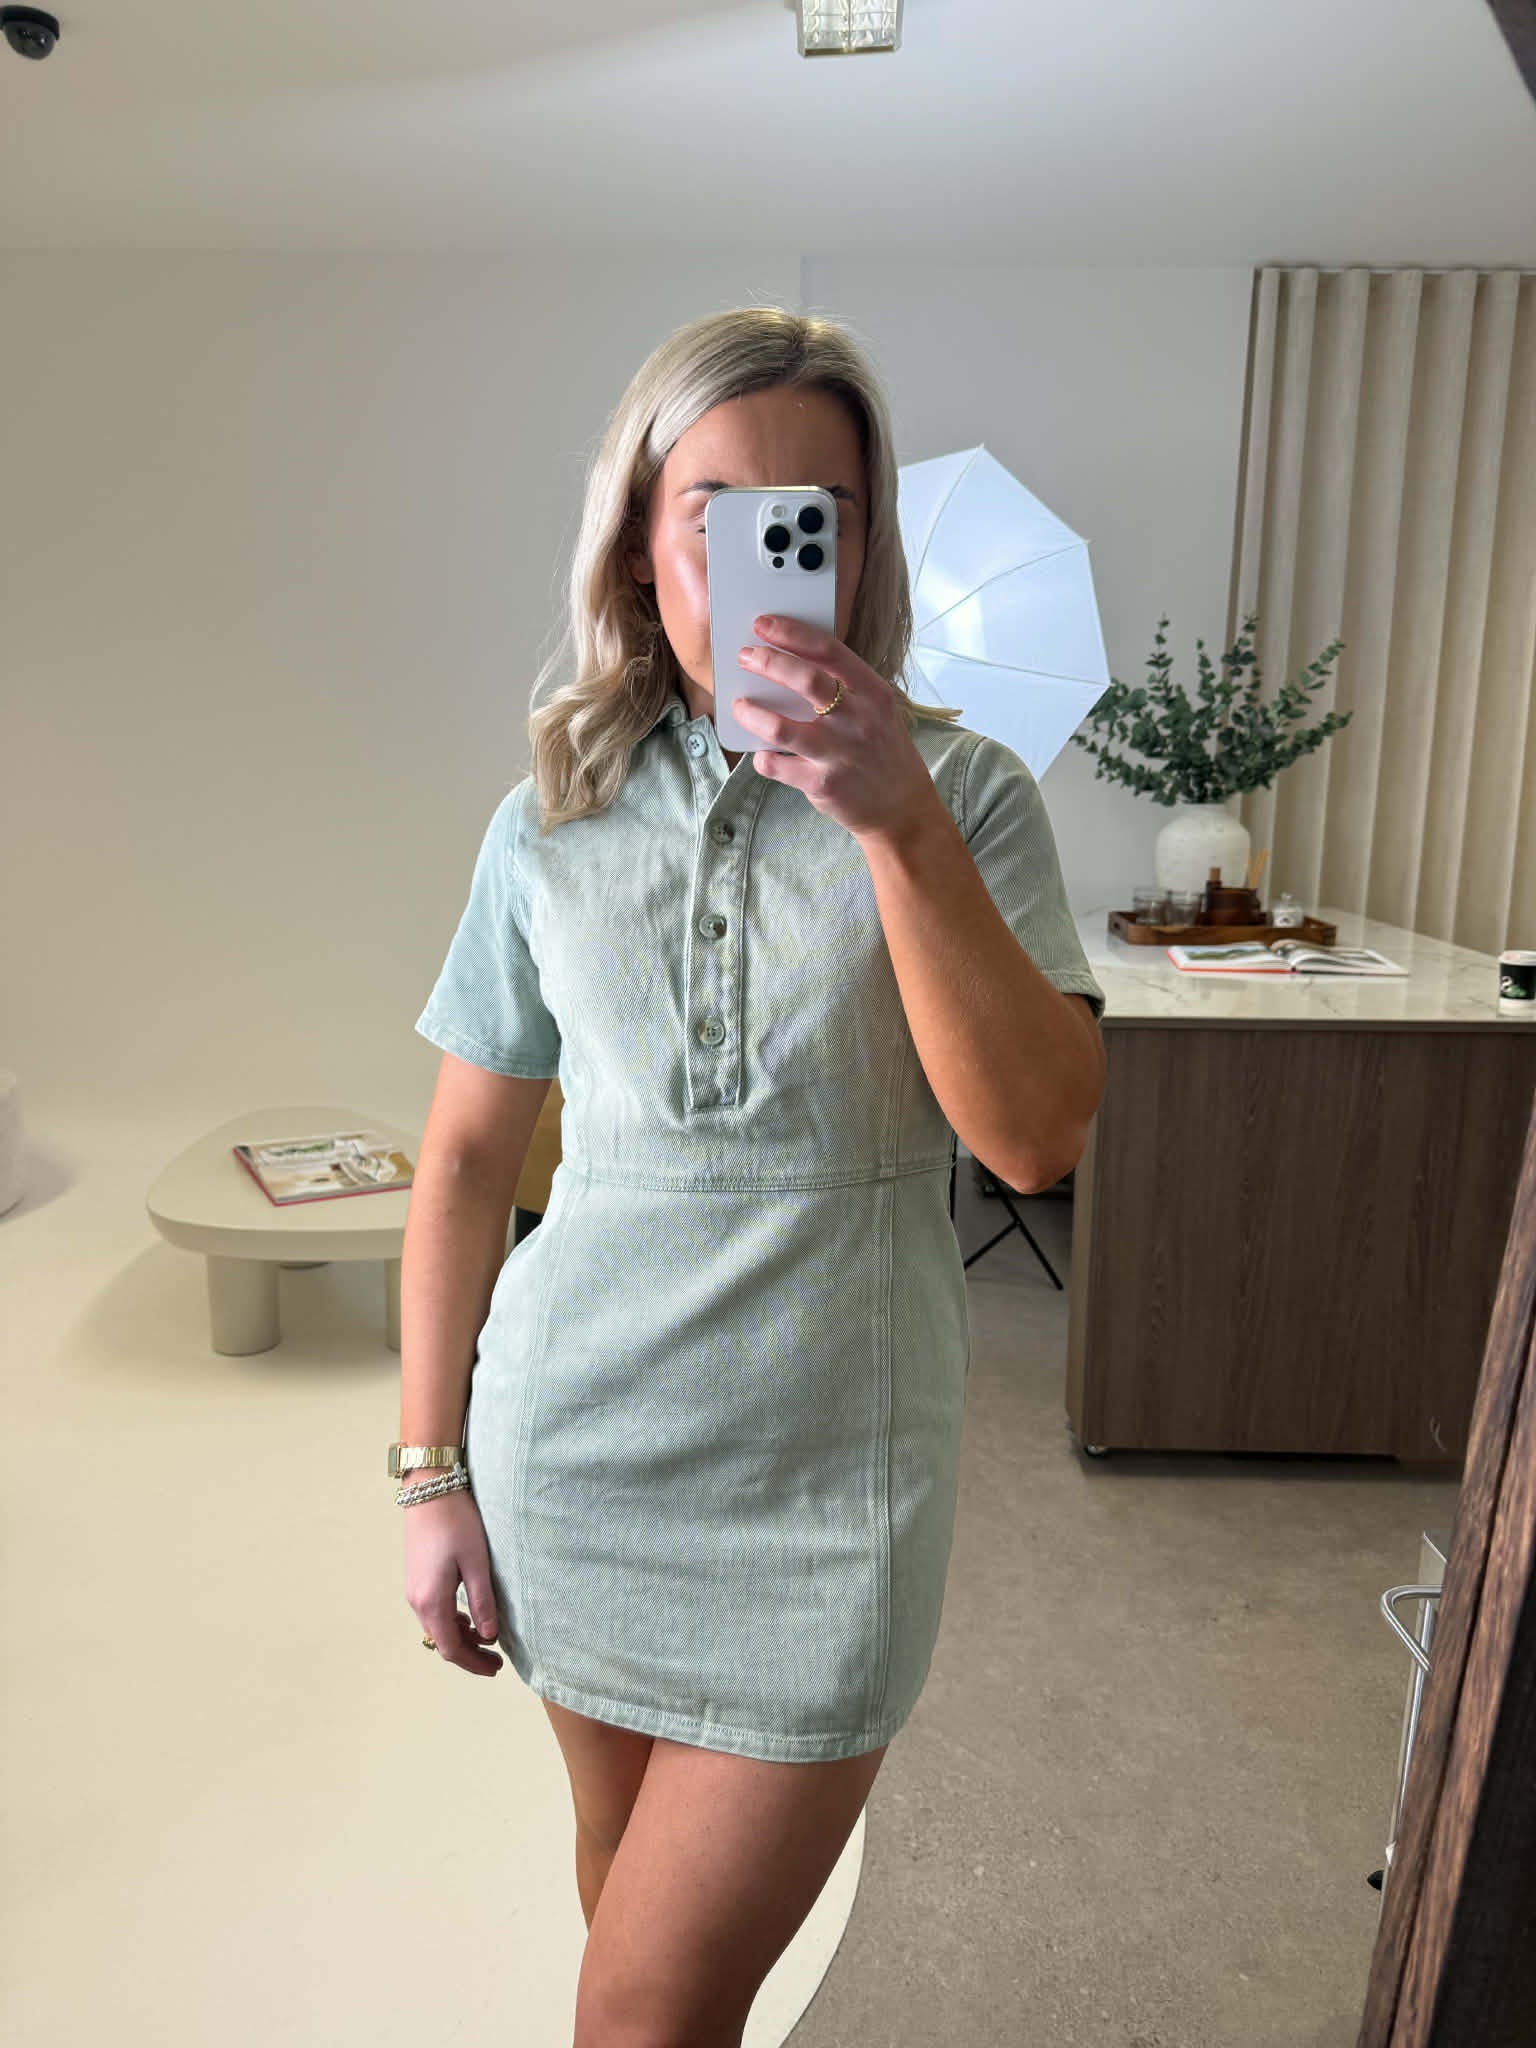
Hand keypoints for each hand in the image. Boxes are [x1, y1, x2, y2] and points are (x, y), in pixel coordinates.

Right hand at [403, 1487, 503, 1677]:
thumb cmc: (455, 1523)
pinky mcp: (416, 1578)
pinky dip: (451, 1621)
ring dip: (460, 1638)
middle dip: (468, 1654)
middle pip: (442, 1641)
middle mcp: (417, 1601)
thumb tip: (488, 1637)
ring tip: (486, 1639)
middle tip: (496, 1660)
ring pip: (437, 1627)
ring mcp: (414, 1590)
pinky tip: (468, 1616)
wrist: (428, 1489)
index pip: (450, 1648)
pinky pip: (433, 1611)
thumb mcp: (476, 1563)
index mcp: (432, 1601)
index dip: (473, 1664)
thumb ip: (483, 1602)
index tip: (495, 1669)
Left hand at [731, 613, 941, 847]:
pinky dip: (763, 758)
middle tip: (745, 657)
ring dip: (753, 713)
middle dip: (768, 663)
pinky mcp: (823, 784)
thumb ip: (844, 687)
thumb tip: (789, 664)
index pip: (830, 651)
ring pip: (782, 727)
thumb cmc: (880, 751)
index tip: (763, 625)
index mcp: (874, 693)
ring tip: (740, 706)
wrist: (902, 808)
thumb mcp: (876, 710)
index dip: (792, 634)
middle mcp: (859, 721)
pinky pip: (778, 765)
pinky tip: (762, 754)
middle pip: (806, 680)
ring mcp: (840, 754)